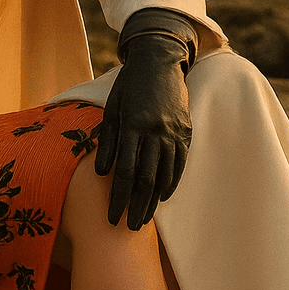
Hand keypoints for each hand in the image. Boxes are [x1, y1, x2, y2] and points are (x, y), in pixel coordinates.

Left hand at [95, 32, 192, 230]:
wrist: (159, 61)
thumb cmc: (128, 85)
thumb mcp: (111, 109)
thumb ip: (107, 140)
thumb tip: (102, 172)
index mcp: (133, 126)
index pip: (125, 172)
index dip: (118, 198)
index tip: (111, 218)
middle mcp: (155, 131)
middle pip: (146, 179)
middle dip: (136, 206)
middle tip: (128, 228)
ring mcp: (173, 132)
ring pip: (164, 174)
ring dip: (153, 200)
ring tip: (143, 218)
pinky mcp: (185, 131)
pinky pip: (179, 162)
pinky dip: (172, 181)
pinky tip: (163, 196)